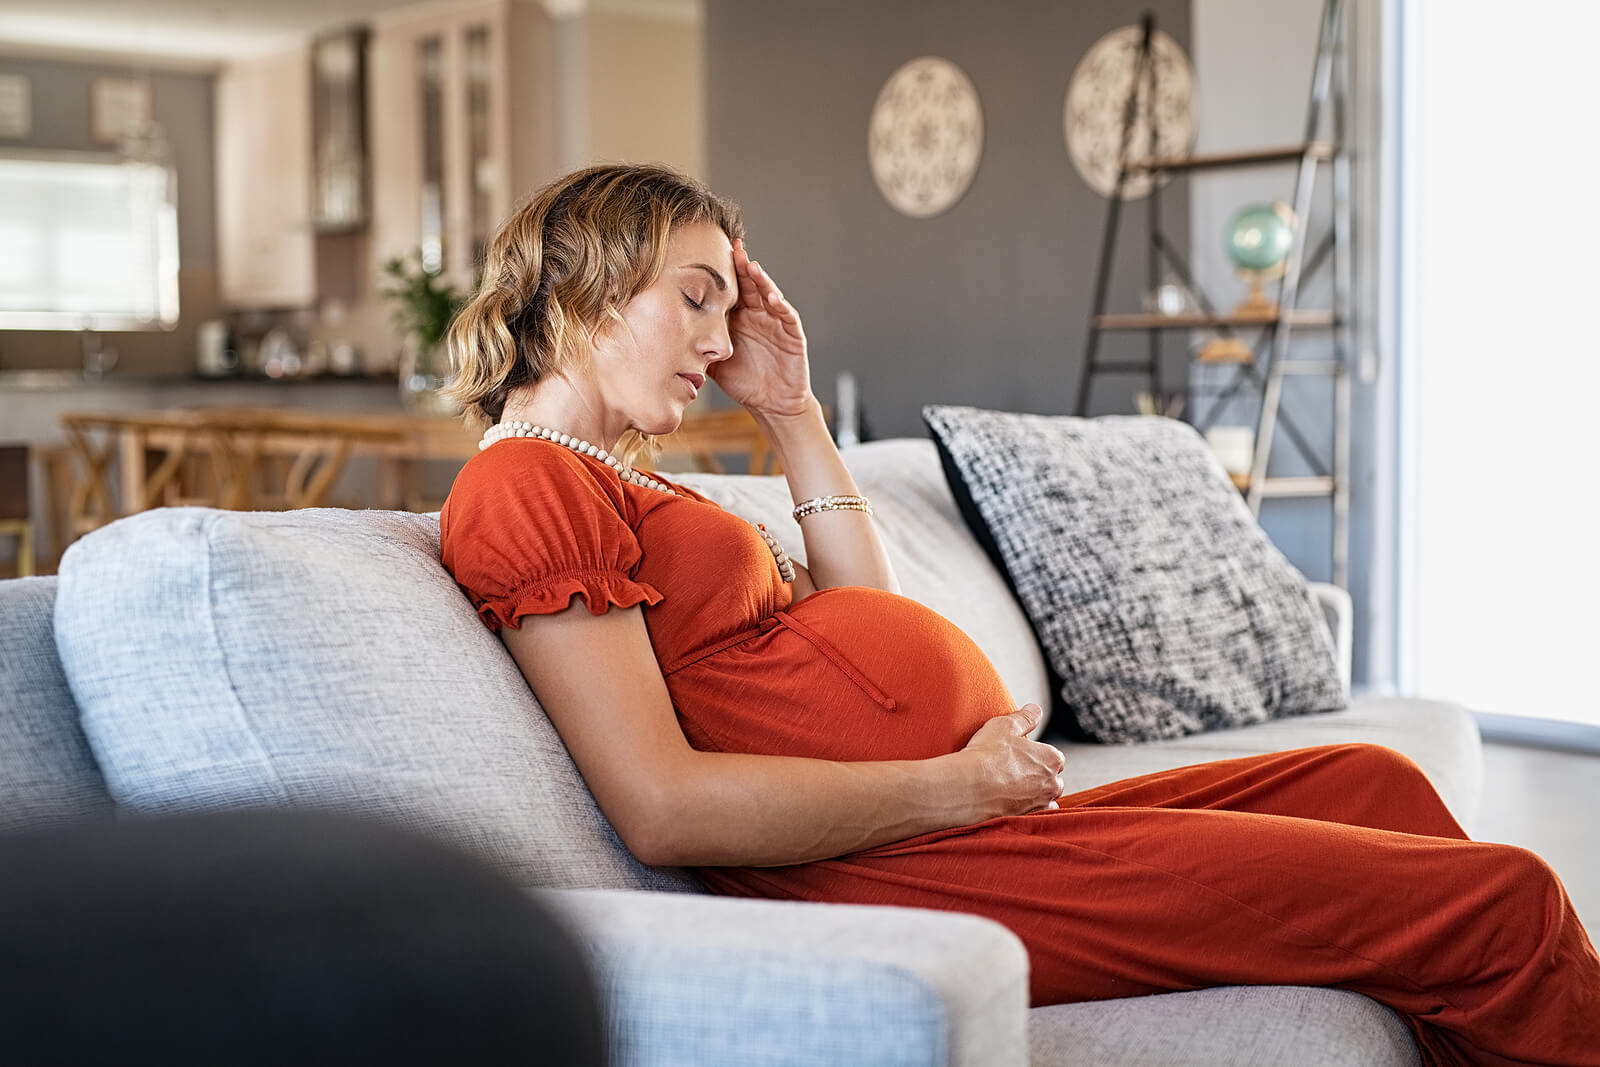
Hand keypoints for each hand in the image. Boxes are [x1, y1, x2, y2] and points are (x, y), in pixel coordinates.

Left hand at [711, 238, 812, 417]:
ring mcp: (776, 323)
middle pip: (749, 285)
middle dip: (741, 266)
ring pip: (768, 294)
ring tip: (750, 266)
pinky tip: (772, 297)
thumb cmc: (744, 383)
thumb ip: (696, 347)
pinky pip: (787, 316)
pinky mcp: (793, 335)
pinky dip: (780, 305)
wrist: (772, 405)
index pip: (730, 290)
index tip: (706, 255)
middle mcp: (757, 316)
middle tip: (731, 247)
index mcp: (738, 319)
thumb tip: (665, 337)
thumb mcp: (714, 363)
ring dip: (761, 280)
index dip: (721, 274)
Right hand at [958, 704, 1066, 818]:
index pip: (1054, 757)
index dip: (1037, 755)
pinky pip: (1034, 816)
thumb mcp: (1004, 725)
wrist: (969, 788)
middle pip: (1052, 780)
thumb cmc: (986, 754)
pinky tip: (1010, 805)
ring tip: (1012, 790)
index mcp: (1051, 759)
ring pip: (1046, 799)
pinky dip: (1027, 811)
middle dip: (1039, 776)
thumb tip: (1035, 709)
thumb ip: (1024, 717)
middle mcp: (1052, 783)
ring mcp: (1041, 804)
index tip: (1021, 755)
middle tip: (1014, 772)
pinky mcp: (1027, 820)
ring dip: (1035, 795)